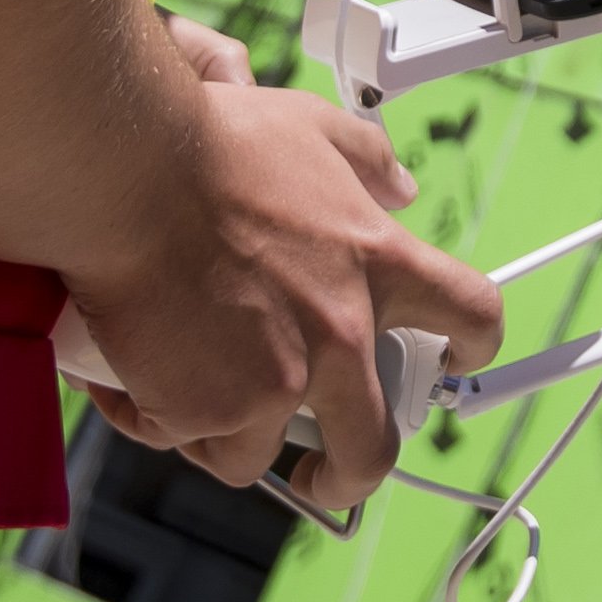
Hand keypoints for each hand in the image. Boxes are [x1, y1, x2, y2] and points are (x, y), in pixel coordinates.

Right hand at [63, 20, 501, 501]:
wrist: (131, 167)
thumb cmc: (212, 142)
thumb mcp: (315, 129)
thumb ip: (368, 161)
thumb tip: (400, 187)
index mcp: (376, 263)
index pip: (469, 313)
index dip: (470, 346)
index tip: (450, 362)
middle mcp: (338, 335)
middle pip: (373, 449)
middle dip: (349, 472)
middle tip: (324, 468)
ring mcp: (274, 382)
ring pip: (258, 454)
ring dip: (226, 433)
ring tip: (190, 393)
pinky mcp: (208, 408)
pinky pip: (184, 439)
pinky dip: (158, 418)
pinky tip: (133, 379)